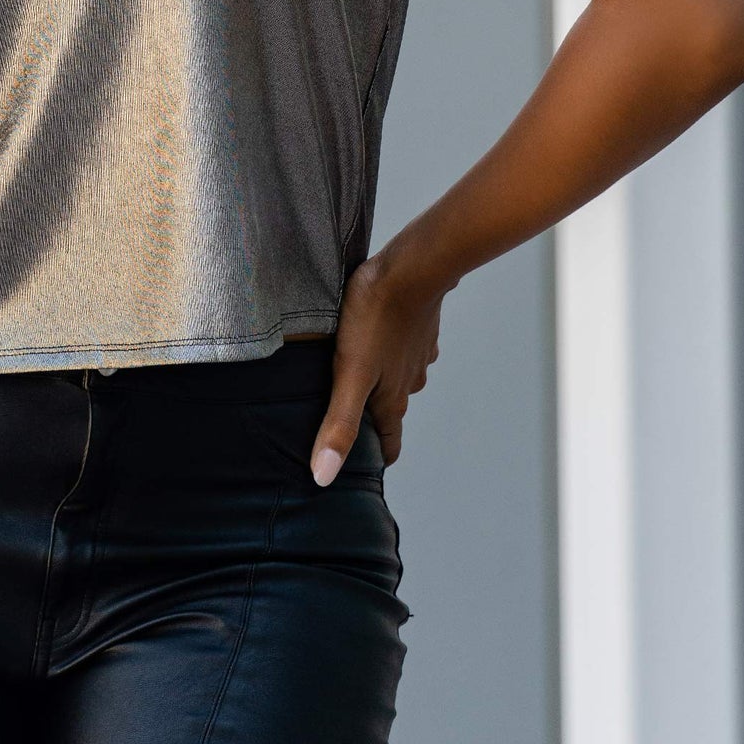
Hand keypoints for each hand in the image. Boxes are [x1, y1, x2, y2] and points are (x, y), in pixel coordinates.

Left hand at [308, 250, 445, 484]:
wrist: (411, 267)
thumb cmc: (376, 318)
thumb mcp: (350, 374)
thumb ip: (338, 423)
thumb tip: (324, 476)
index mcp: (391, 398)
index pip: (389, 443)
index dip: (374, 458)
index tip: (357, 469)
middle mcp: (408, 381)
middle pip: (390, 411)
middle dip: (370, 418)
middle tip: (342, 415)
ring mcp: (417, 354)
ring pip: (397, 378)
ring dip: (379, 381)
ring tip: (353, 373)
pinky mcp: (419, 328)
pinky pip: (402, 347)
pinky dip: (388, 350)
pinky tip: (373, 337)